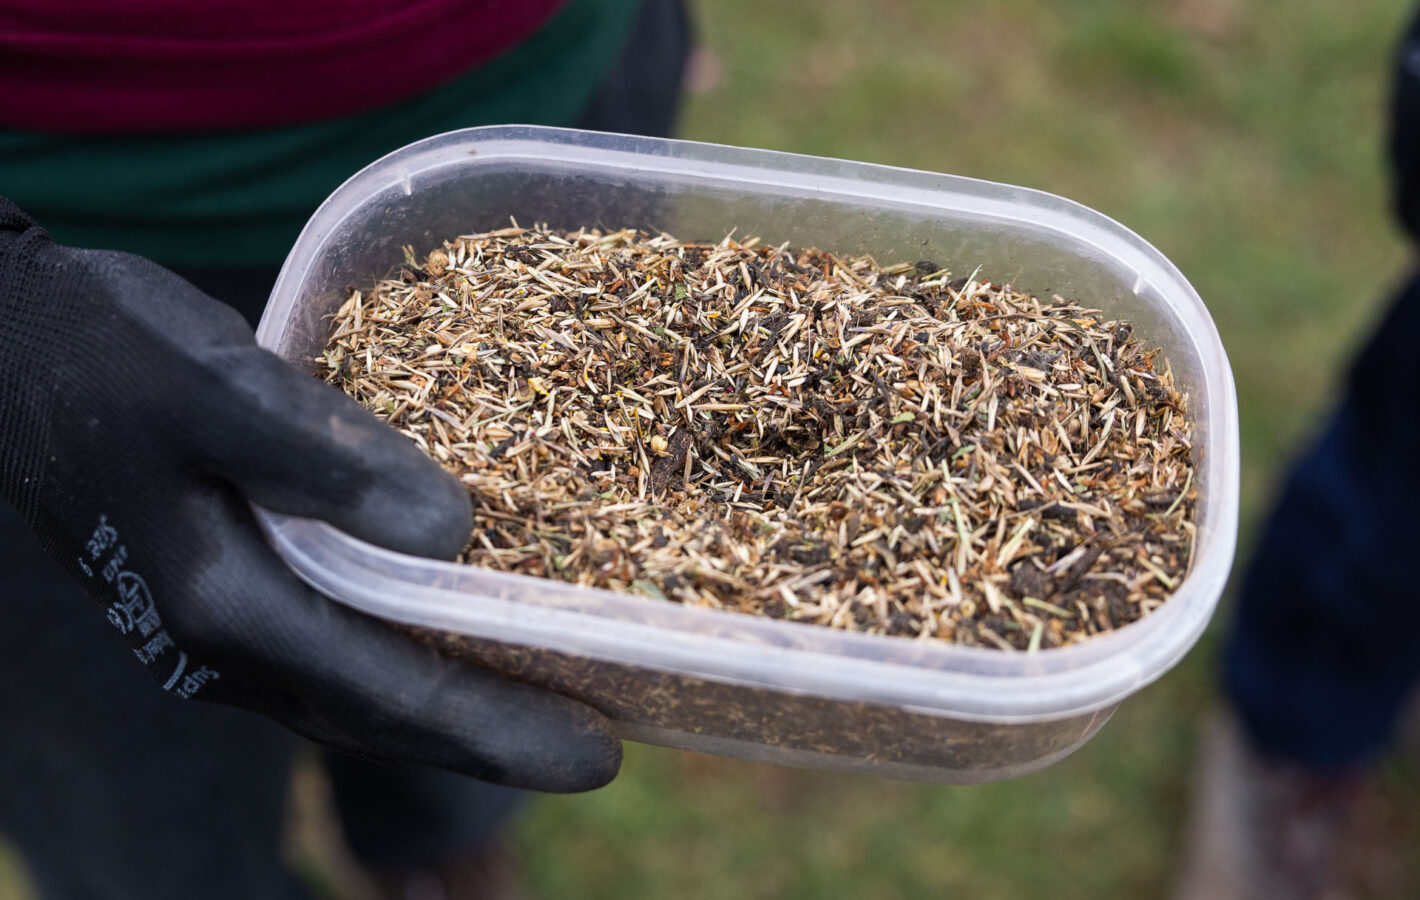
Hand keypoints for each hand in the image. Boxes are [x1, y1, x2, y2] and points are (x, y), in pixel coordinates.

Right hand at [0, 198, 619, 790]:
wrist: (7, 351)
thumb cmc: (108, 355)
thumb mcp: (215, 385)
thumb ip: (323, 457)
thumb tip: (449, 531)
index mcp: (226, 605)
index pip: (388, 694)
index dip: (497, 730)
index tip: (597, 754)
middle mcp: (221, 646)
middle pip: (382, 716)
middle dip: (492, 742)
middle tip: (599, 754)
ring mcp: (212, 634)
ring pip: (356, 694)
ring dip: (452, 710)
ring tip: (544, 706)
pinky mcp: (215, 598)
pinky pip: (330, 654)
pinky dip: (402, 663)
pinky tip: (447, 641)